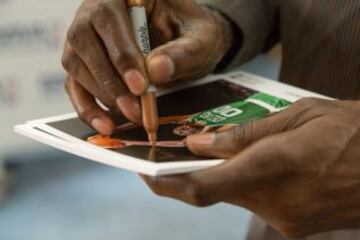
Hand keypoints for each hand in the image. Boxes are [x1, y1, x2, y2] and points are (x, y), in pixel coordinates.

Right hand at [62, 0, 232, 134]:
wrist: (186, 39)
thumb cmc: (192, 32)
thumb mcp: (199, 38)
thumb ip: (182, 52)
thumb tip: (156, 71)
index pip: (109, 17)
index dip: (121, 54)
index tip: (140, 86)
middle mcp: (95, 11)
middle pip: (84, 41)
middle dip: (110, 82)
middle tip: (133, 110)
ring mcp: (86, 37)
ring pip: (76, 65)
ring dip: (100, 96)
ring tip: (129, 117)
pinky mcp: (84, 62)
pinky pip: (75, 85)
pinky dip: (88, 108)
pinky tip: (106, 125)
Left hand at [142, 98, 359, 237]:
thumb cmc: (350, 131)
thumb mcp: (298, 115)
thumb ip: (246, 134)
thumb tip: (200, 144)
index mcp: (276, 165)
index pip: (203, 186)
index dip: (166, 182)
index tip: (144, 169)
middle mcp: (275, 201)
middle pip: (211, 192)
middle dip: (187, 174)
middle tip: (172, 153)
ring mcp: (285, 220)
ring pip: (233, 196)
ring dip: (219, 176)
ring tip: (217, 150)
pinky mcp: (293, 227)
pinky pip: (255, 203)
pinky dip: (244, 184)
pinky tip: (251, 165)